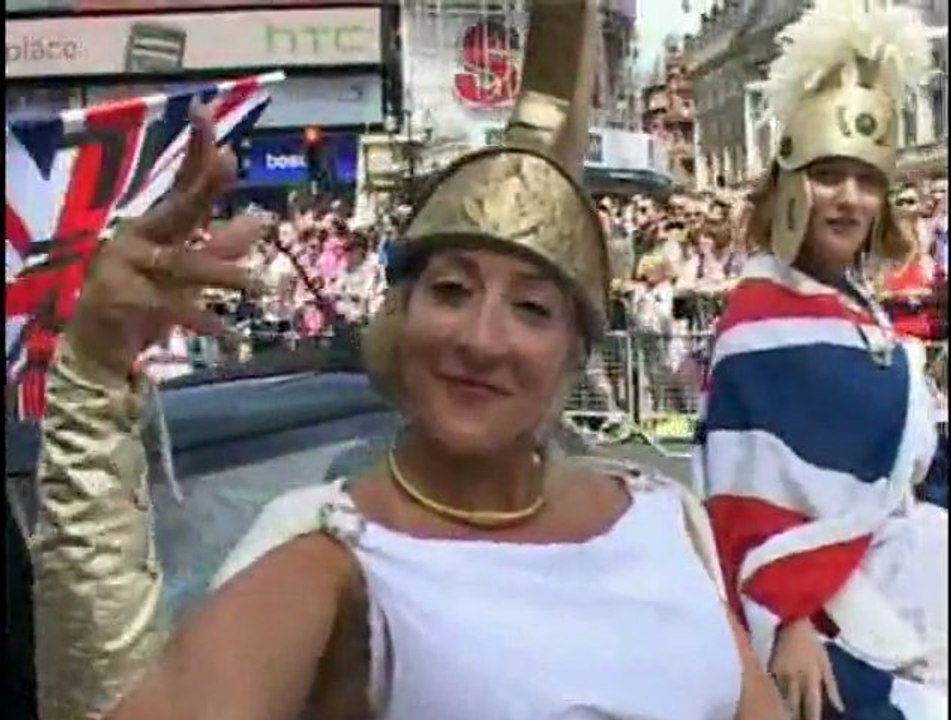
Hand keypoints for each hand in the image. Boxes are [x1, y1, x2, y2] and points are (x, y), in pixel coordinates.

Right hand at [67, 102, 262, 378]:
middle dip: (204, 185)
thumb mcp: (187, 270)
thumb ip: (223, 246)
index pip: (181, 180)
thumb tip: (262, 221)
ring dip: (221, 274)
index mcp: (156, 224)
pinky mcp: (123, 300)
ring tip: (257, 284)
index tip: (205, 110)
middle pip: (178, 207)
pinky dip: (202, 321)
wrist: (97, 345)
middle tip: (229, 159)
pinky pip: (171, 309)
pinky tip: (228, 332)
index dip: (196, 148)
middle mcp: (140, 236)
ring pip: (183, 264)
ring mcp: (128, 266)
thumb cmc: (143, 297)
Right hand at [769, 619, 843, 719]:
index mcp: (812, 677)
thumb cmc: (810, 641)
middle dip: (794, 717)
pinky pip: (770, 686)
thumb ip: (832, 687)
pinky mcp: (768, 666)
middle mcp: (795, 678)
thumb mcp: (825, 662)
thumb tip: (840, 709)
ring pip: (780, 697)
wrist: (790, 619)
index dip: (812, 719)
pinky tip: (772, 703)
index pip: (812, 705)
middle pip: (794, 705)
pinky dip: (772, 696)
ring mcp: (780, 672)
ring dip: (783, 709)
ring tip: (782, 717)